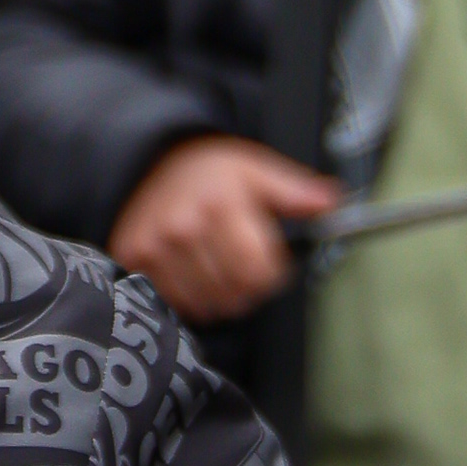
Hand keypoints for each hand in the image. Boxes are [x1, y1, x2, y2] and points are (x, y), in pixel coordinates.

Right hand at [110, 136, 340, 326]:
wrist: (152, 161)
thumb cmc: (211, 172)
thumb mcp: (256, 172)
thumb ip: (295, 192)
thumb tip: (331, 202)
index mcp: (221, 204)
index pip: (258, 272)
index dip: (271, 274)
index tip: (267, 262)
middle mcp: (184, 228)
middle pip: (234, 293)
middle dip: (247, 286)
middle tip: (240, 263)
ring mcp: (156, 246)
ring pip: (206, 304)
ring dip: (218, 295)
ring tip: (215, 266)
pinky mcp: (135, 259)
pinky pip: (175, 301)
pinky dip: (189, 296)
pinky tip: (191, 271)